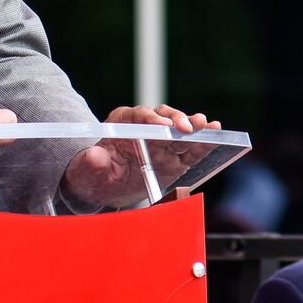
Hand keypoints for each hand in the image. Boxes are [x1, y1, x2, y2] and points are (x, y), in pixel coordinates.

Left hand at [62, 104, 219, 208]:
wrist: (103, 187)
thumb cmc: (92, 174)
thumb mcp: (86, 170)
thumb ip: (92, 163)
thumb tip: (97, 155)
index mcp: (123, 123)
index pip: (138, 115)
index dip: (150, 118)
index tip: (161, 125)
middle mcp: (146, 128)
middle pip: (164, 117)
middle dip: (176, 120)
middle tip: (186, 127)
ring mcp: (162, 142)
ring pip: (181, 130)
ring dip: (194, 127)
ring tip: (208, 126)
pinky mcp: (175, 158)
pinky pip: (191, 149)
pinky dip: (203, 143)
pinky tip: (216, 136)